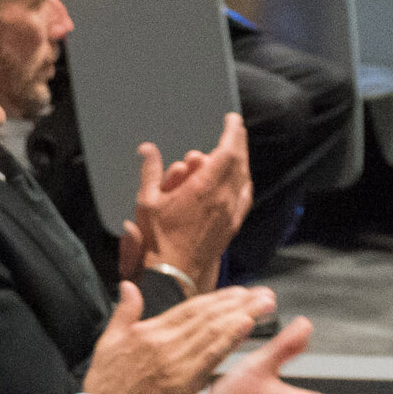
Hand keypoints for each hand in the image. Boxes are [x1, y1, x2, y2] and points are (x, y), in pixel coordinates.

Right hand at [77, 284, 262, 393]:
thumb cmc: (106, 384)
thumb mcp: (108, 341)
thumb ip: (125, 311)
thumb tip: (130, 287)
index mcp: (150, 332)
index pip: (190, 309)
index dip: (218, 298)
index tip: (239, 291)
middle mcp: (166, 344)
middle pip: (208, 317)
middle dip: (239, 302)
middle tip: (263, 293)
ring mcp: (176, 363)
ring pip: (213, 332)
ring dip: (242, 315)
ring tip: (264, 304)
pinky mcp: (184, 384)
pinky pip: (211, 357)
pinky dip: (230, 339)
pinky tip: (246, 326)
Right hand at [119, 113, 249, 294]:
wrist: (175, 274)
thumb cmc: (159, 241)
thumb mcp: (148, 201)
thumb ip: (151, 171)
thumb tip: (148, 150)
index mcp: (204, 188)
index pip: (228, 151)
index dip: (233, 132)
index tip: (233, 120)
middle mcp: (223, 199)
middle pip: (240, 163)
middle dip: (238, 143)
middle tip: (236, 130)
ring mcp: (230, 213)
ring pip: (245, 180)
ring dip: (241, 163)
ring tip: (236, 153)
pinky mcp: (232, 226)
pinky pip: (244, 198)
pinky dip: (243, 183)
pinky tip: (240, 182)